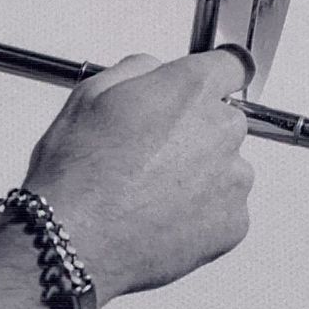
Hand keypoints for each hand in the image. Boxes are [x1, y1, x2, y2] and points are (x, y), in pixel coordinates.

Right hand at [18, 51, 255, 298]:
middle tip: (152, 155)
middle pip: (225, 121)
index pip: (230, 66)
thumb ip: (136, 70)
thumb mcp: (88, 96)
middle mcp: (220, 130)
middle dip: (197, 133)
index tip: (208, 88)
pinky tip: (164, 218)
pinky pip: (227, 210)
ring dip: (202, 176)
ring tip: (153, 193)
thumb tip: (154, 71)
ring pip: (228, 168)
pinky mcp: (233, 223)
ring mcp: (232, 179)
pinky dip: (203, 215)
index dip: (213, 78)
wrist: (74, 241)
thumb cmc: (76, 175)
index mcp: (190, 90)